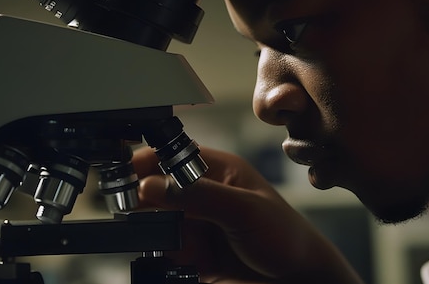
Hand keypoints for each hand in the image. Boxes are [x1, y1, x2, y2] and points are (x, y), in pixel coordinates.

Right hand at [132, 146, 363, 283]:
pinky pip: (160, 253)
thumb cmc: (286, 237)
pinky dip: (155, 255)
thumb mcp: (244, 210)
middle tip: (131, 203)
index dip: (149, 160)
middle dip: (139, 194)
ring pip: (154, 221)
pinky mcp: (190, 257)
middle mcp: (202, 196)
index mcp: (218, 172)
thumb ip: (199, 195)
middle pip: (156, 188)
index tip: (129, 171)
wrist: (299, 282)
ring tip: (152, 231)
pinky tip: (165, 256)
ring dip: (146, 226)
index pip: (174, 156)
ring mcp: (195, 227)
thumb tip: (153, 183)